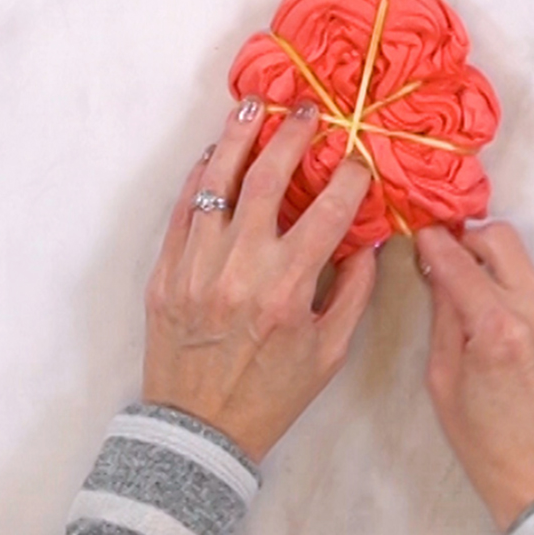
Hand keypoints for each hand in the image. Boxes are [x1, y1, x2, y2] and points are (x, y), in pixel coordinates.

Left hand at [142, 98, 375, 461]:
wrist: (199, 429)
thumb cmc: (271, 394)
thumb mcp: (329, 353)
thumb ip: (353, 293)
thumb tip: (368, 242)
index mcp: (287, 291)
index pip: (327, 214)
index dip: (349, 179)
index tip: (359, 160)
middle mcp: (239, 271)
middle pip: (266, 182)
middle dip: (291, 137)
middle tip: (308, 111)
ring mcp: (196, 268)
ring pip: (216, 184)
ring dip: (238, 138)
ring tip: (254, 105)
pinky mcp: (166, 274)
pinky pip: (182, 212)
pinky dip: (199, 177)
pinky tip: (213, 153)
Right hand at [416, 223, 533, 531]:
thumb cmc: (487, 443)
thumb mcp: (443, 381)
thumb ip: (443, 317)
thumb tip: (440, 271)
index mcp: (497, 331)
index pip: (459, 261)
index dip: (436, 242)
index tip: (427, 235)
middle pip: (505, 241)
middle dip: (475, 243)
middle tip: (463, 263)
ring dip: (514, 290)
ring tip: (508, 334)